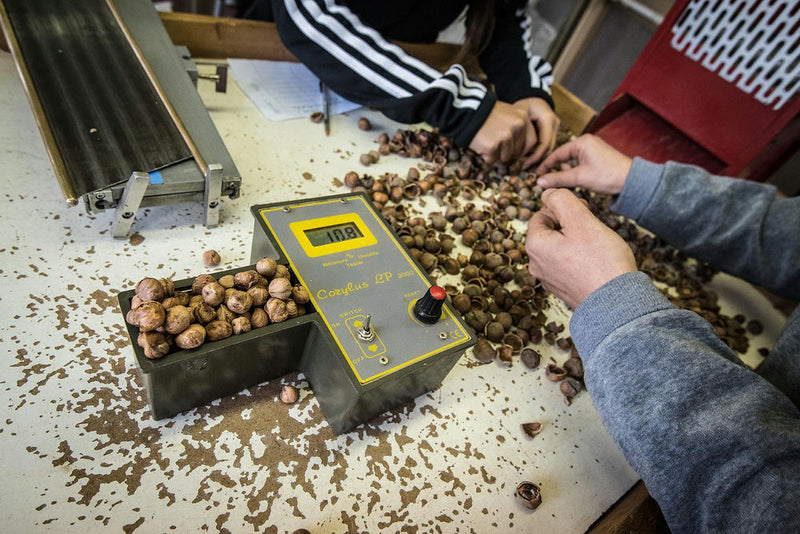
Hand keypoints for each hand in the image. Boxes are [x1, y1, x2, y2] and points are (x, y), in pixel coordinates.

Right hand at [469, 101, 536, 164]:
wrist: (465, 111)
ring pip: (505, 158)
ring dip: (495, 155)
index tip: (514, 151)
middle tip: (495, 145)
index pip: (531, 142)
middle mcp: (517, 126)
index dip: (522, 150)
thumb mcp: (508, 113)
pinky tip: (480, 144)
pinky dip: (485, 156)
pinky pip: (491, 160)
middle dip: (507, 153)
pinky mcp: (492, 146)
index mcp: (523, 117)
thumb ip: (518, 127)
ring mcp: (505, 136)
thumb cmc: (486, 114)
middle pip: (518, 152)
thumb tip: (522, 150)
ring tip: (487, 141)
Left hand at [515, 97, 559, 167]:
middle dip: (536, 159)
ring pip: (549, 148)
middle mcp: (555, 124)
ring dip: (537, 157)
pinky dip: (537, 152)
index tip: (523, 164)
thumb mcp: (519, 116)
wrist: (530, 94)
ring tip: (524, 163)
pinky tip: (527, 157)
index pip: (544, 144)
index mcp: (548, 120)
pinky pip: (546, 144)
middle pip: (549, 148)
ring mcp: (555, 127)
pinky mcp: (552, 130)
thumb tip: (517, 154)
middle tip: (523, 166)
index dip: (534, 157)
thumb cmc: (522, 104)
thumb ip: (520, 133)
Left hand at [525, 188, 636, 308]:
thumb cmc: (600, 260)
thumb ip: (561, 200)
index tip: (584, 210)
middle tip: (592, 227)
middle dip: (570, 226)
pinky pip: (567, 267)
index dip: (563, 208)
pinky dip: (579, 260)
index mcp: (535, 245)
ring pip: (559, 250)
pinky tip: (596, 263)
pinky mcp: (563, 291)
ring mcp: (549, 280)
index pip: (542, 215)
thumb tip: (547, 193)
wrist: (617, 304)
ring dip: (575, 242)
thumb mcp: (581, 219)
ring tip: (596, 246)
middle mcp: (536, 265)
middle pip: (550, 233)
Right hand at [534, 134, 631, 194]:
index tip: (536, 175)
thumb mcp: (579, 178)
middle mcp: (587, 142)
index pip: (557, 153)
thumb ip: (557, 179)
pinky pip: (581, 163)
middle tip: (552, 184)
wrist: (632, 181)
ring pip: (572, 162)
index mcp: (582, 142)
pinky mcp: (598, 157)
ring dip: (569, 173)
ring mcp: (594, 149)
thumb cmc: (607, 176)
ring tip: (570, 184)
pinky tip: (579, 182)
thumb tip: (540, 181)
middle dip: (559, 171)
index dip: (545, 166)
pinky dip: (577, 172)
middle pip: (564, 157)